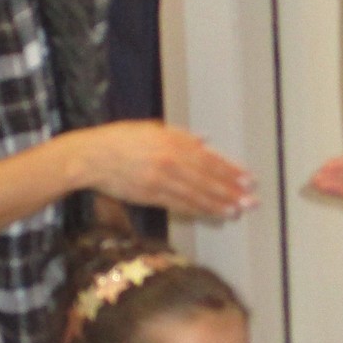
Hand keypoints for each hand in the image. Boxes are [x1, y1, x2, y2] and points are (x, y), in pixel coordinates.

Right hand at [86, 121, 254, 220]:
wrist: (90, 157)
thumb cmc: (119, 139)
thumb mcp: (151, 128)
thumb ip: (180, 135)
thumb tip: (206, 141)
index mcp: (171, 140)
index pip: (208, 158)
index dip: (230, 170)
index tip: (249, 178)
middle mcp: (169, 159)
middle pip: (207, 178)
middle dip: (231, 191)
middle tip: (252, 201)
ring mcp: (160, 179)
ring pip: (196, 194)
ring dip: (219, 204)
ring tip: (237, 211)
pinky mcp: (149, 195)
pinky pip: (179, 204)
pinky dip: (198, 210)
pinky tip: (212, 214)